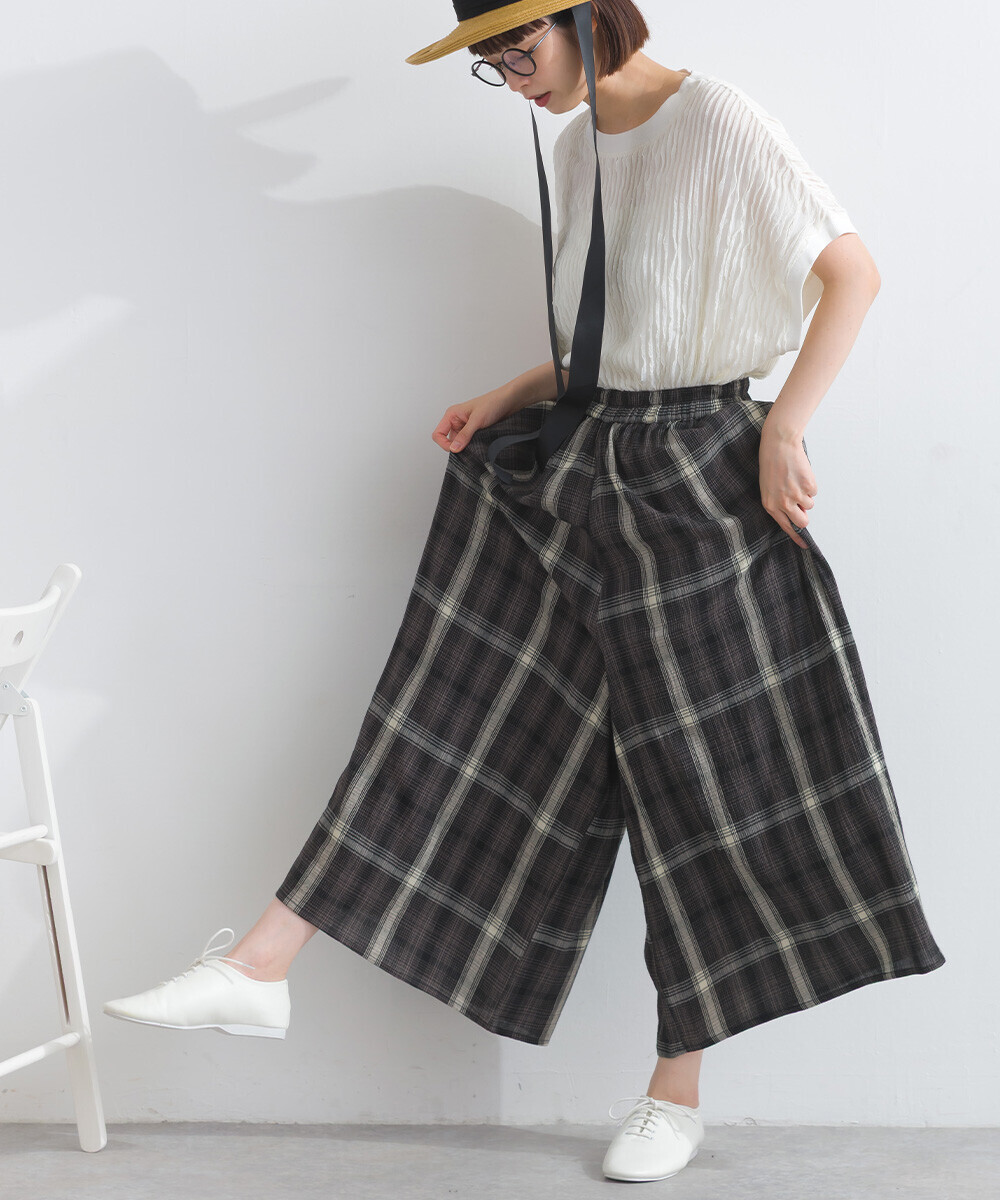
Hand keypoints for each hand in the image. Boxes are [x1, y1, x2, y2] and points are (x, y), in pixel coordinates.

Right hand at [431, 384, 519, 453]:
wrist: (509, 402)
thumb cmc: (493, 403)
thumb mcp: (477, 420)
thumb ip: (465, 435)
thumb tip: (454, 448)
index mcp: (452, 415)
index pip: (438, 434)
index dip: (444, 444)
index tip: (455, 450)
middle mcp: (456, 421)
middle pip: (448, 441)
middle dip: (456, 448)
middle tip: (468, 449)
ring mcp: (465, 428)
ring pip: (459, 444)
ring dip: (466, 448)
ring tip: (477, 445)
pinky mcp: (474, 433)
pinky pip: (469, 444)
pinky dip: (473, 447)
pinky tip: (480, 445)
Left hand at [757, 419, 816, 549]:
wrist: (778, 445)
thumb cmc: (772, 465)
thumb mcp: (769, 488)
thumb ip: (779, 503)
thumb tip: (796, 514)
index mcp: (770, 505)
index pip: (785, 527)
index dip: (796, 537)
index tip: (804, 545)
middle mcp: (783, 503)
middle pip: (802, 521)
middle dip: (805, 517)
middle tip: (803, 508)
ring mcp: (797, 495)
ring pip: (810, 505)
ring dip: (806, 495)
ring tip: (795, 480)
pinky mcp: (808, 486)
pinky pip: (815, 492)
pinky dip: (810, 484)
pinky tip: (801, 474)